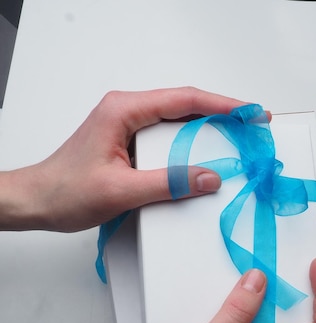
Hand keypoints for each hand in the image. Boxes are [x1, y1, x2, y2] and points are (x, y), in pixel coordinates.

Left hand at [1, 87, 251, 231]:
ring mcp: (128, 125)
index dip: (222, 106)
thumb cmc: (66, 192)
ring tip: (238, 138)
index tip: (250, 113)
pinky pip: (169, 136)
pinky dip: (193, 142)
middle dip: (223, 113)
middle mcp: (127, 111)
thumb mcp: (121, 191)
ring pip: (179, 120)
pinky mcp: (130, 141)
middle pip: (186, 104)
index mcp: (123, 111)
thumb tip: (210, 177)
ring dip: (209, 127)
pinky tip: (208, 154)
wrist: (37, 202)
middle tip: (252, 125)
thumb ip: (168, 183)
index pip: (184, 100)